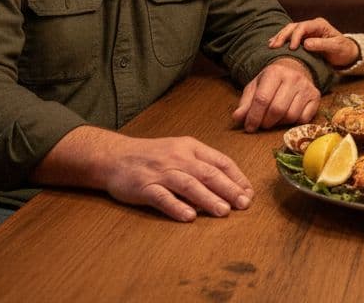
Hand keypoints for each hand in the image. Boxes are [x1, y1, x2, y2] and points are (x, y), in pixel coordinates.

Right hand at [100, 134, 253, 221]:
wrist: (114, 156)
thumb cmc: (153, 156)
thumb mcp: (180, 151)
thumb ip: (202, 165)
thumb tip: (231, 187)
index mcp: (190, 147)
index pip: (220, 161)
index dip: (237, 178)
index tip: (249, 193)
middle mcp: (178, 158)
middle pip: (208, 173)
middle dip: (229, 189)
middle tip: (243, 204)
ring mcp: (160, 172)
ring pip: (188, 185)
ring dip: (208, 198)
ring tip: (223, 211)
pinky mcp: (143, 186)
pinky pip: (162, 197)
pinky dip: (176, 207)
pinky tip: (189, 217)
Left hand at [231, 56, 320, 131]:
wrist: (294, 69)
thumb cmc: (271, 81)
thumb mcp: (255, 87)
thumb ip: (246, 103)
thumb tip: (238, 118)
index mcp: (274, 72)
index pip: (262, 99)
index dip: (254, 117)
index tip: (249, 127)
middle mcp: (293, 77)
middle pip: (277, 109)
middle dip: (266, 122)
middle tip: (262, 124)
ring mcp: (307, 86)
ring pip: (291, 116)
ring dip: (280, 124)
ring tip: (274, 119)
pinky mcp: (316, 96)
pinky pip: (304, 119)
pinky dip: (294, 123)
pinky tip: (288, 116)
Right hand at [268, 17, 359, 68]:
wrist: (347, 55)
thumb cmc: (343, 50)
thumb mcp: (336, 47)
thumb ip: (322, 44)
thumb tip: (305, 44)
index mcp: (319, 25)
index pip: (303, 26)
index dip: (295, 36)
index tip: (291, 48)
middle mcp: (312, 26)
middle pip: (293, 26)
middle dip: (283, 35)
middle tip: (274, 46)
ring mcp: (307, 32)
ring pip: (289, 31)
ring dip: (279, 37)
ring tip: (271, 45)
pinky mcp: (303, 39)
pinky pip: (290, 38)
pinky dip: (282, 41)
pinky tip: (274, 45)